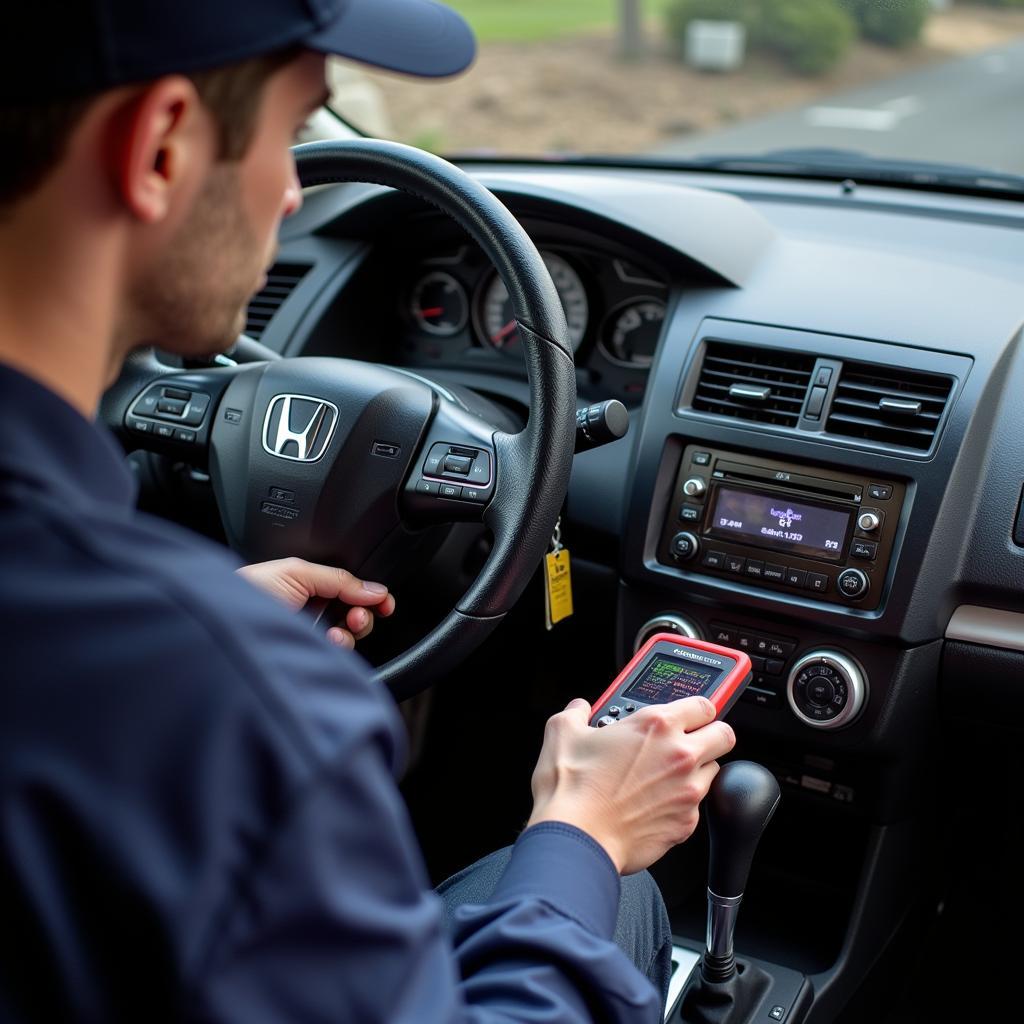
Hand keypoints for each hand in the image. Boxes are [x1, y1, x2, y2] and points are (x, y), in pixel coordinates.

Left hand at [236, 557, 394, 649]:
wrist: (222, 622)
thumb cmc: (244, 593)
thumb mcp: (296, 573)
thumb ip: (339, 578)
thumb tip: (375, 590)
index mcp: (310, 586)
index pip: (351, 591)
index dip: (370, 596)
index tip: (384, 603)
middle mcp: (312, 611)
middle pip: (356, 614)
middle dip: (363, 614)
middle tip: (357, 615)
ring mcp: (310, 636)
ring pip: (349, 637)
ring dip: (351, 632)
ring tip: (339, 630)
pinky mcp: (308, 656)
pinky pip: (336, 655)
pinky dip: (340, 648)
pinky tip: (330, 642)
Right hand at [527, 696, 735, 874]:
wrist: (577, 839)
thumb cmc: (572, 789)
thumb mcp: (563, 733)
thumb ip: (576, 712)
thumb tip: (579, 709)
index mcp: (656, 725)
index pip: (704, 705)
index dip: (696, 708)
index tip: (687, 715)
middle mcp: (680, 755)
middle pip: (724, 735)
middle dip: (711, 734)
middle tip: (690, 739)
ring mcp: (688, 791)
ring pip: (714, 771)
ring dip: (697, 769)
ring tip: (666, 774)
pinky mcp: (686, 823)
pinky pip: (697, 806)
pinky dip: (682, 802)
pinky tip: (656, 803)